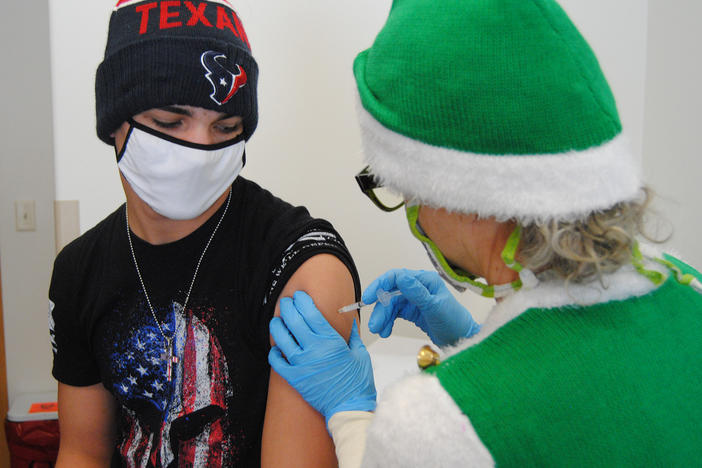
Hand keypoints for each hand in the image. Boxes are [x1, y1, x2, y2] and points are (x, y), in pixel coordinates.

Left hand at [268, 291, 376, 424]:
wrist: (349, 408)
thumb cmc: (357, 383)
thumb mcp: (360, 353)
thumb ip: (352, 335)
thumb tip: (349, 321)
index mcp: (330, 341)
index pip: (311, 313)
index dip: (302, 301)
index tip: (300, 296)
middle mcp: (313, 350)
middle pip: (293, 320)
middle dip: (288, 307)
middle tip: (286, 302)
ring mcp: (301, 364)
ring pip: (281, 337)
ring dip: (277, 325)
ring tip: (277, 320)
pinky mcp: (294, 378)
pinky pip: (276, 361)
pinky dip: (274, 352)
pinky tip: (277, 347)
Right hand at [364, 269, 480, 346]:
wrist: (462, 340)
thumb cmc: (454, 322)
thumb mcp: (435, 306)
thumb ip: (417, 292)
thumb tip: (401, 277)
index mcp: (424, 280)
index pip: (396, 277)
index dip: (380, 285)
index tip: (368, 298)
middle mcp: (418, 287)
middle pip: (391, 293)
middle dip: (381, 309)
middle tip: (374, 325)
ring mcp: (415, 299)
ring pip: (391, 305)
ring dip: (383, 317)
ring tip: (380, 331)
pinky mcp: (413, 310)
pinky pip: (395, 313)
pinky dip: (388, 322)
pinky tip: (386, 331)